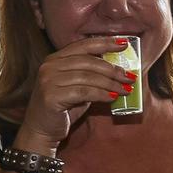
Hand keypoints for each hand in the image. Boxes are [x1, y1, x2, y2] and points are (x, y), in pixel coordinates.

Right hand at [14, 37, 137, 151]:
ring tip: (126, 90)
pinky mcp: (51, 97)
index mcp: (55, 58)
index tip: (125, 45)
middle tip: (130, 77)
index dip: (105, 43)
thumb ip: (92, 75)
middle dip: (113, 69)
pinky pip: (84, 92)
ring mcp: (48, 81)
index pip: (83, 45)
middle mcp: (49, 66)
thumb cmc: (64, 107)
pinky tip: (112, 98)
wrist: (42, 129)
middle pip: (88, 62)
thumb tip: (120, 70)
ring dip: (111, 83)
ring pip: (88, 77)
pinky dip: (101, 94)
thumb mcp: (79, 86)